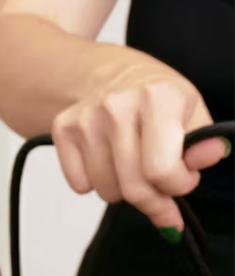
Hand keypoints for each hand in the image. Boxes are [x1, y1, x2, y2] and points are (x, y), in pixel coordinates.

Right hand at [50, 58, 229, 229]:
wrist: (106, 73)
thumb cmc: (152, 97)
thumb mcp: (190, 112)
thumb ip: (202, 142)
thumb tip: (212, 155)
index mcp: (158, 98)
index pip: (162, 171)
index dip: (178, 186)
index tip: (183, 180)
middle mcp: (117, 106)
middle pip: (133, 188)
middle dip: (153, 201)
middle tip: (161, 194)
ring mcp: (86, 119)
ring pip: (107, 192)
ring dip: (123, 191)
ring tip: (132, 168)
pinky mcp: (63, 130)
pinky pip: (80, 185)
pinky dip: (95, 183)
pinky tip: (106, 162)